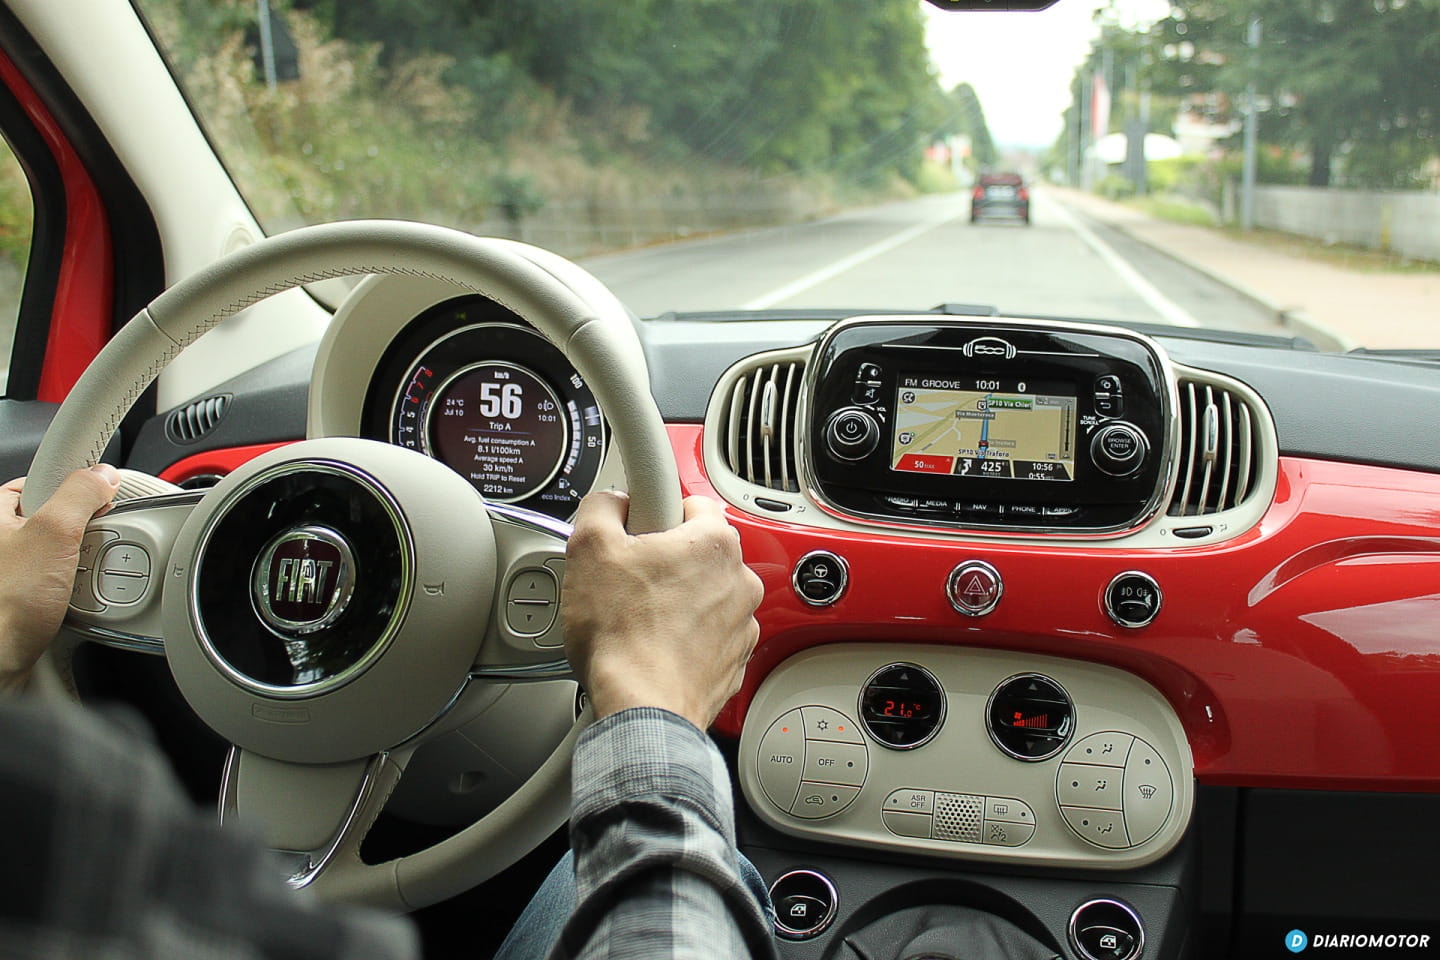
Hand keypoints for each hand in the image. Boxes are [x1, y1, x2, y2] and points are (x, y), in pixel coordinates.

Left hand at [0, 465, 121, 692]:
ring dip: (81, 568)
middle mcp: (0, 543)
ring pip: (61, 555)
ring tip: (77, 583)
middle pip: (54, 519)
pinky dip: (75, 592)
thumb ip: (79, 495)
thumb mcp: (52, 534)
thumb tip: (100, 475)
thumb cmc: (4, 606)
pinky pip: (61, 584)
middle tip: (85, 548)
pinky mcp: (24, 600)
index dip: (68, 488)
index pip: (35, 482)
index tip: (94, 500)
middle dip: (81, 535)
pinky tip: (74, 602)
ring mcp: (12, 574)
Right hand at [562, 491, 763, 730]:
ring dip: (678, 602)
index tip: (639, 531)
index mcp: (714, 544)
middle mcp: (740, 581)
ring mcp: (742, 625)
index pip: (692, 503)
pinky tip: (655, 648)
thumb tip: (612, 501)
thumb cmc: (623, 636)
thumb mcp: (589, 548)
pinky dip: (687, 639)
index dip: (656, 513)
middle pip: (699, 553)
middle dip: (666, 562)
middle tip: (629, 581)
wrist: (642, 709)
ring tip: (640, 620)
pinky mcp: (735, 661)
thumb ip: (602, 507)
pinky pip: (709, 636)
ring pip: (706, 596)